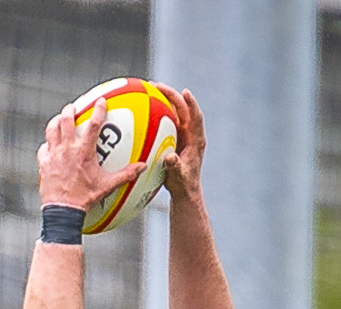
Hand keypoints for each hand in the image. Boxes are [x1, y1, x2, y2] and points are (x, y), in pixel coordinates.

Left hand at [37, 98, 144, 213]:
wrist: (63, 211)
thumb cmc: (85, 199)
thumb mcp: (107, 186)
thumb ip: (125, 175)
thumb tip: (142, 167)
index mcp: (84, 152)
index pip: (93, 124)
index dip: (99, 109)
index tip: (101, 101)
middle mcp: (67, 149)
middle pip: (66, 119)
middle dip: (70, 109)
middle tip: (73, 107)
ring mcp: (53, 155)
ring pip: (51, 129)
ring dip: (56, 122)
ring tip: (60, 120)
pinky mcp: (44, 164)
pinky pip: (43, 148)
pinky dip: (46, 144)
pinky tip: (50, 145)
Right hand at [156, 85, 204, 203]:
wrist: (184, 191)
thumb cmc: (183, 185)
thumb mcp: (179, 178)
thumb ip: (175, 167)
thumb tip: (169, 157)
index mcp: (196, 140)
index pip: (195, 117)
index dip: (191, 104)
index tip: (185, 92)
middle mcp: (190, 133)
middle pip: (182, 109)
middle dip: (171, 95)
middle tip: (156, 86)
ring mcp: (182, 134)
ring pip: (174, 112)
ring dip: (163, 100)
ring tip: (150, 89)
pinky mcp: (174, 137)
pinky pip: (166, 121)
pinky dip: (157, 113)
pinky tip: (144, 108)